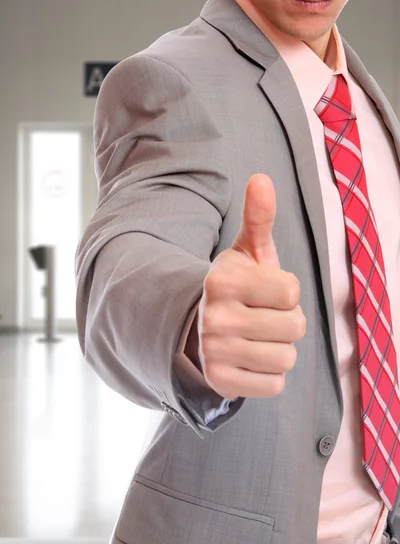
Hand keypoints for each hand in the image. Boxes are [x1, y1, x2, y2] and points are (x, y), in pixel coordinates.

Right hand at [197, 174, 305, 399]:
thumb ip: (258, 217)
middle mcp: (215, 318)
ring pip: (286, 358)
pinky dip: (269, 374)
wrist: (201, 326)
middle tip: (263, 316)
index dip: (287, 291)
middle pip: (294, 327)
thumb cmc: (237, 286)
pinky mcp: (220, 382)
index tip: (267, 291)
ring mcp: (215, 353)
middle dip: (286, 321)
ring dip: (279, 348)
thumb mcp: (247, 251)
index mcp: (223, 281)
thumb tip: (262, 178)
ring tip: (257, 337)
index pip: (292, 291)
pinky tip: (251, 359)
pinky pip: (274, 384)